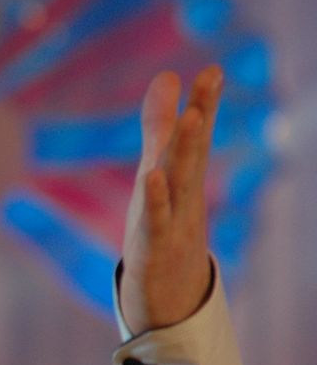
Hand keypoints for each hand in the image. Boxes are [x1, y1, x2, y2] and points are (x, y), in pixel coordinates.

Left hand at [119, 65, 222, 334]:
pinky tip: (151, 176)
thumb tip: (167, 75)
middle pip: (192, 152)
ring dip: (186, 151)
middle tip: (209, 79)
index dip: (204, 102)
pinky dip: (154, 200)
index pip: (195, 135)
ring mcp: (172, 223)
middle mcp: (183, 197)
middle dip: (201, 115)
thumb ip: (160, 125)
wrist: (168, 294)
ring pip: (179, 183)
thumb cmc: (163, 224)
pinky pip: (154, 222)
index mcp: (183, 177)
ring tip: (192, 117)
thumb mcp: (158, 170)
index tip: (213, 69)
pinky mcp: (152, 249)